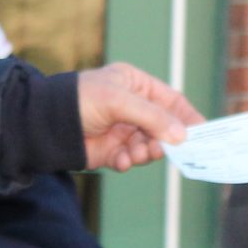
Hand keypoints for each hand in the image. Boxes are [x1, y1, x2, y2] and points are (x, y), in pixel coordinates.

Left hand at [77, 63, 201, 170]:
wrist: (45, 125)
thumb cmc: (80, 100)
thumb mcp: (120, 101)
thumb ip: (153, 117)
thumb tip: (182, 135)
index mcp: (135, 85)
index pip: (171, 100)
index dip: (187, 116)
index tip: (202, 133)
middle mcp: (132, 107)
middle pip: (164, 127)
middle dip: (165, 139)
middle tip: (164, 149)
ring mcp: (122, 129)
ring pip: (150, 146)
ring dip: (146, 152)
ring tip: (135, 154)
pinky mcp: (111, 150)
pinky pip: (132, 159)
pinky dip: (129, 161)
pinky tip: (121, 161)